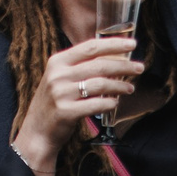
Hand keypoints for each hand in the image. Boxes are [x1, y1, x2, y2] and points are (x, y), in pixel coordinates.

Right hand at [14, 36, 140, 175]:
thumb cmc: (53, 103)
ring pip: (101, 84)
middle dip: (124, 65)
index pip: (91, 47)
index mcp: (58, 61)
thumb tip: (113, 57)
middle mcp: (58, 75)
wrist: (37, 131)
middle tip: (139, 67)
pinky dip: (110, 103)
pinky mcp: (66, 112)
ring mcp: (61, 93)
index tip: (132, 44)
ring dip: (120, 85)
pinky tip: (115, 103)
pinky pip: (96, 104)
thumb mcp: (60, 78)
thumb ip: (80, 67)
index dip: (114, 44)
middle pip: (100, 64)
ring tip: (130, 88)